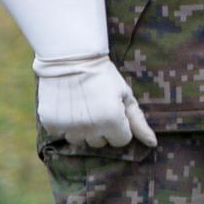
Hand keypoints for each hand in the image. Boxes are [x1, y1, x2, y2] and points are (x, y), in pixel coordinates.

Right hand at [36, 54, 156, 148]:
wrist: (71, 59)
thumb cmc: (104, 76)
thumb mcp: (125, 96)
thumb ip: (138, 122)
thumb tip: (152, 144)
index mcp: (112, 121)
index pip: (121, 141)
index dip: (121, 127)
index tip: (115, 112)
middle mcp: (89, 127)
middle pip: (100, 143)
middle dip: (102, 130)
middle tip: (98, 108)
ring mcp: (68, 127)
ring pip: (79, 142)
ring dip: (83, 130)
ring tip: (82, 109)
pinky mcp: (50, 123)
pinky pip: (60, 134)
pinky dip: (64, 125)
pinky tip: (68, 108)